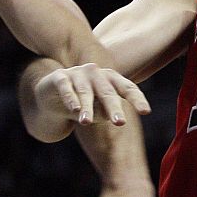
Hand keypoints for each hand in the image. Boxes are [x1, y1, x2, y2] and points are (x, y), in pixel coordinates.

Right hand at [36, 62, 150, 126]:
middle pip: (107, 92)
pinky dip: (70, 97)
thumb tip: (113, 115)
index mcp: (111, 79)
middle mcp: (96, 73)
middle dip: (114, 108)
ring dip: (87, 107)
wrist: (51, 96)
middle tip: (120, 123)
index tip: (146, 111)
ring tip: (86, 122)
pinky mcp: (60, 77)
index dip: (137, 99)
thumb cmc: (82, 104)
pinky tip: (74, 108)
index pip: (127, 88)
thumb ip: (105, 112)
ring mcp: (78, 73)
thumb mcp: (96, 110)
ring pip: (85, 92)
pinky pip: (66, 87)